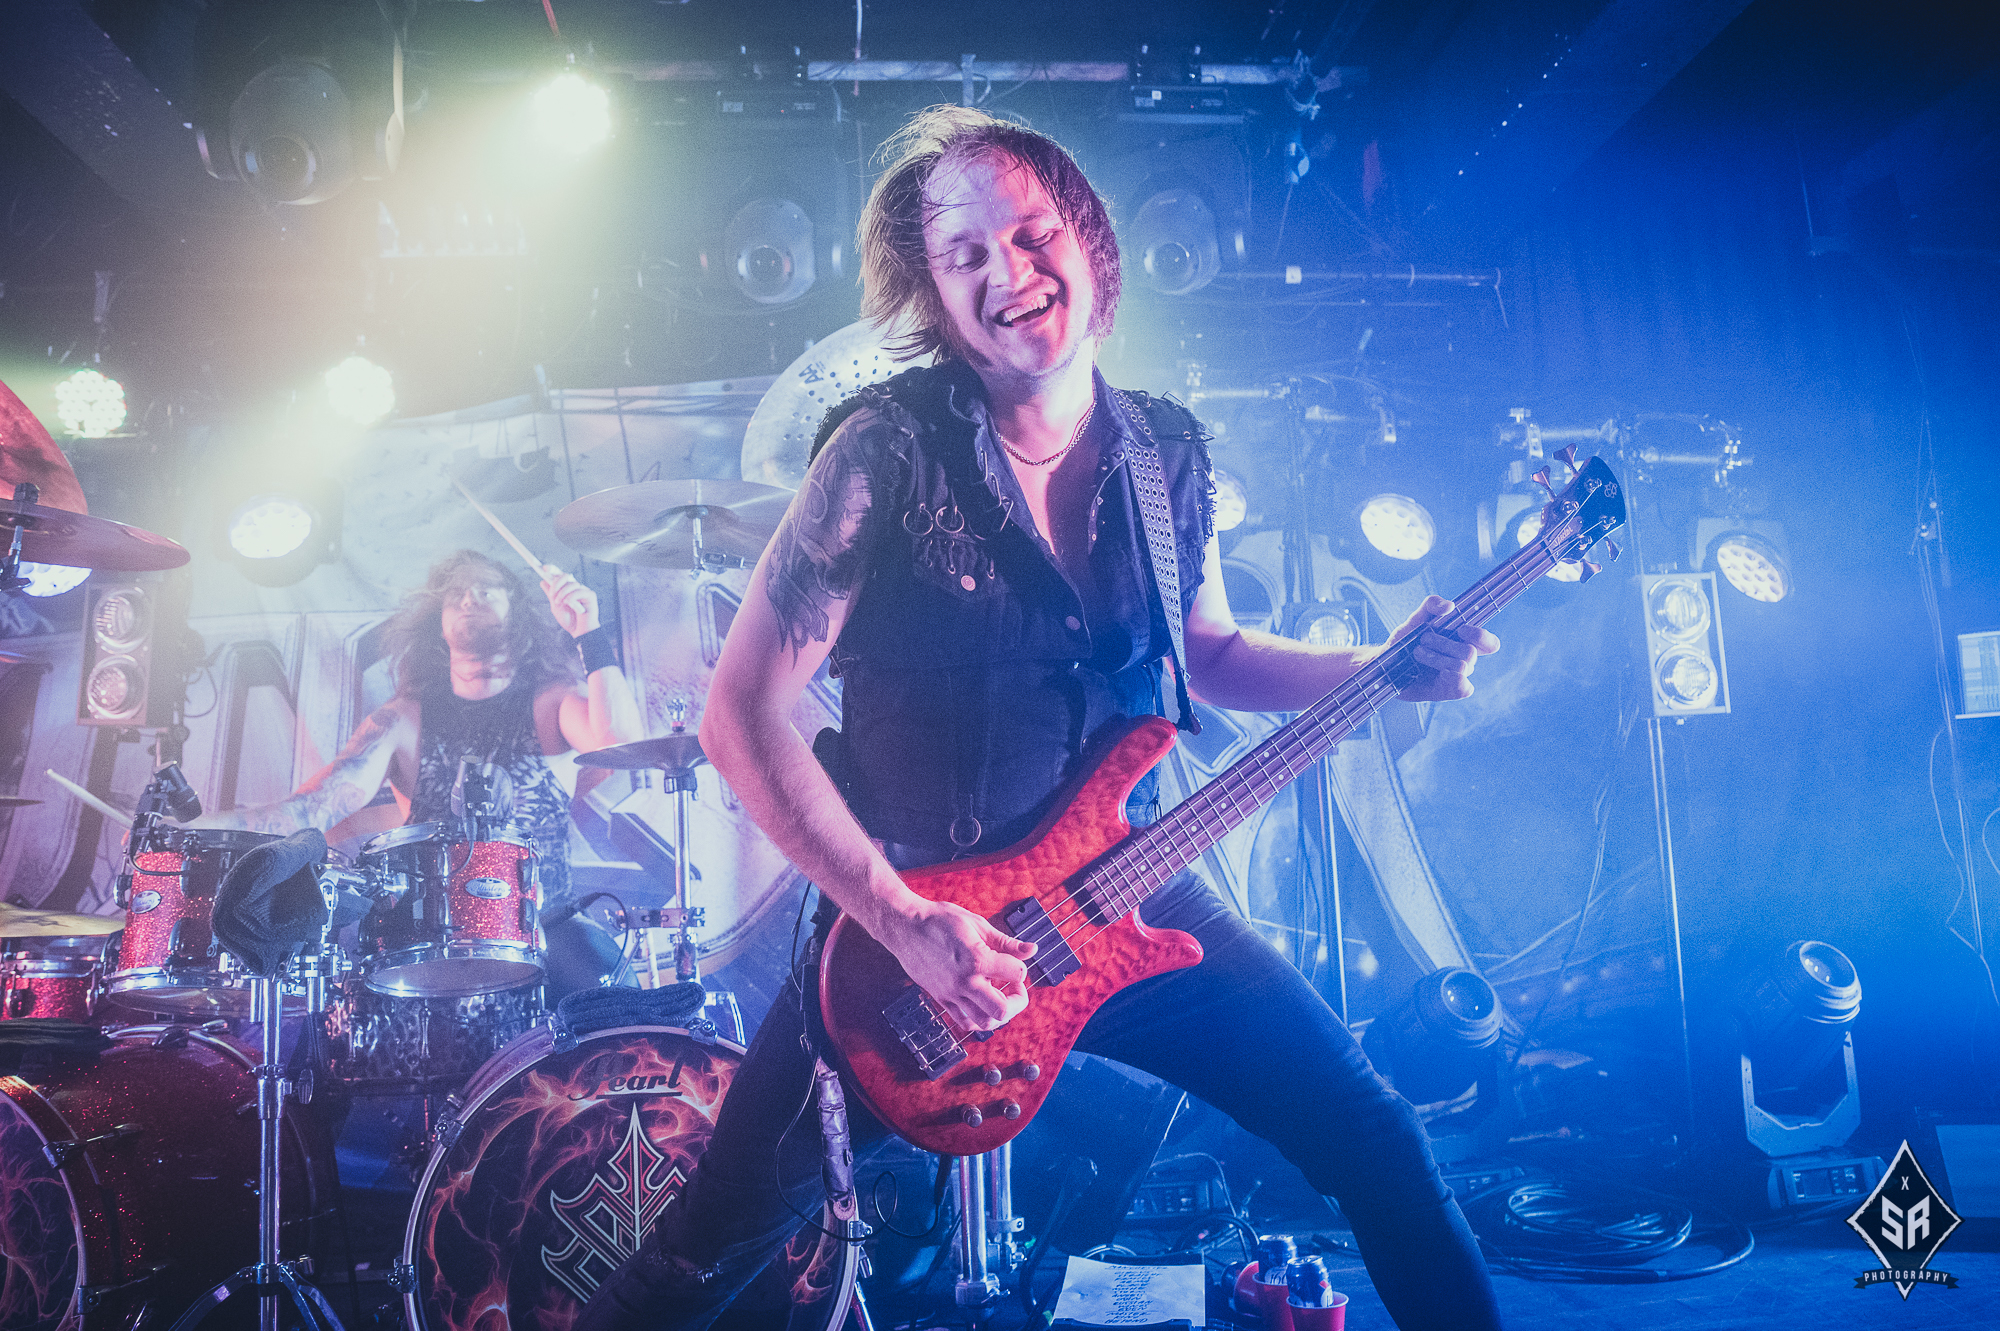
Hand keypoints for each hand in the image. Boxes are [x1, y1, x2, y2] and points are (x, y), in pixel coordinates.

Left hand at [541, 564, 598, 636]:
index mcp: (567, 589)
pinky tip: (568, 603)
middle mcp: (576, 588)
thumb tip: (543, 581)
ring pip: (572, 583)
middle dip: (557, 583)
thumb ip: (551, 594)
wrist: (579, 632)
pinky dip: (571, 597)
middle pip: (566, 576)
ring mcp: (583, 591)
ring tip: (559, 603)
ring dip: (562, 593)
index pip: (561, 575)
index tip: (545, 568)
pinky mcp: (591, 596)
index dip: (553, 569)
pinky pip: (579, 591)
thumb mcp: (555, 606)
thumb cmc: (569, 620)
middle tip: (552, 593)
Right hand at [883, 898, 1038, 1032]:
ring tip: (999, 996)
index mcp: (977, 959)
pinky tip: (981, 1003)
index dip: (1022, 967)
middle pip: (1003, 1010)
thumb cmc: (940, 920)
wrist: (905, 926)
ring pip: (984, 1022)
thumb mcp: (977, 925)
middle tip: (1015, 988)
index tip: (1015, 962)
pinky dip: (978, 1018)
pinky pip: (963, 1021)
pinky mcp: (940, 998)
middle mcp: (964, 982)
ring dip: (999, 1013)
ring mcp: (951, 994)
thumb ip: (1006, 942)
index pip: (1017, 973)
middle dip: (1017, 1001)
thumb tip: (1032, 950)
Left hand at [1384, 595, 1499, 700]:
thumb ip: (1431, 605)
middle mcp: (1463, 661)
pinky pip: (1463, 689)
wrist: (1384, 664)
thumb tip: (1449, 606)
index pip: (1489, 643)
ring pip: (1462, 667)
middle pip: (1470, 653)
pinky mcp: (1446, 692)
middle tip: (1423, 639)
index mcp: (1463, 643)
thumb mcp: (1415, 619)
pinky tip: (1439, 674)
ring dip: (1436, 657)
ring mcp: (1456, 678)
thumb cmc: (1404, 642)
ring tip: (1417, 654)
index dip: (1481, 636)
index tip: (1460, 629)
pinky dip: (1453, 679)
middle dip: (1444, 643)